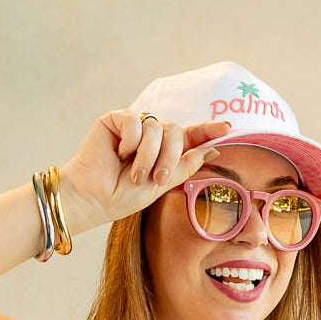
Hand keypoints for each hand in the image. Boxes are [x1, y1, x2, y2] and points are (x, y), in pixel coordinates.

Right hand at [60, 110, 231, 230]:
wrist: (93, 199)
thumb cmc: (121, 196)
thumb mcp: (160, 184)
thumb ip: (183, 165)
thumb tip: (211, 149)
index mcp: (162, 153)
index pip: (189, 137)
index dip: (207, 130)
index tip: (227, 128)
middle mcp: (150, 137)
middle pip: (176, 131)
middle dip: (171, 156)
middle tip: (157, 178)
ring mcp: (133, 127)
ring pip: (157, 127)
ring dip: (148, 155)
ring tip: (134, 174)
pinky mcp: (116, 120)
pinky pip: (135, 120)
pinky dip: (131, 141)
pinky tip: (119, 154)